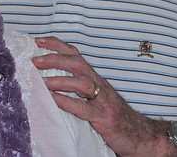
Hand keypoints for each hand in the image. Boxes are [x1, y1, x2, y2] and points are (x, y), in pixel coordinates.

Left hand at [33, 36, 170, 156]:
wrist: (142, 136)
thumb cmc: (116, 117)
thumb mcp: (97, 98)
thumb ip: (80, 89)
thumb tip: (51, 81)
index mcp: (96, 79)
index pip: (76, 55)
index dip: (57, 45)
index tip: (38, 40)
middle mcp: (100, 85)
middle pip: (77, 63)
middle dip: (55, 58)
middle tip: (35, 60)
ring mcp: (103, 101)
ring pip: (82, 82)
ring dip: (60, 79)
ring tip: (42, 80)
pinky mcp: (105, 118)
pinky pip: (84, 108)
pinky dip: (67, 102)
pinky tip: (54, 100)